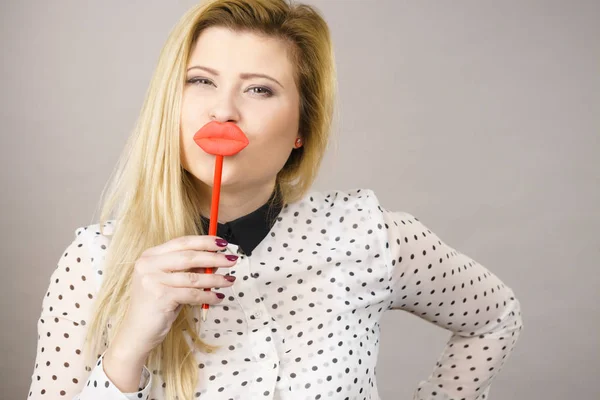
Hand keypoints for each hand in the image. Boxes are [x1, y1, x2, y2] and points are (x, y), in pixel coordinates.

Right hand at [103, 235, 236, 389]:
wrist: (137, 333)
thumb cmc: (157, 305)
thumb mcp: (172, 283)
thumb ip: (189, 270)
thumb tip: (216, 261)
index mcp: (150, 256)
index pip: (181, 242)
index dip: (204, 241)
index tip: (222, 243)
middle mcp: (148, 265)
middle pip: (188, 256)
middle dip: (214, 258)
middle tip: (232, 260)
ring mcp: (152, 280)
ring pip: (193, 277)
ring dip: (215, 279)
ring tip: (230, 281)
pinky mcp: (160, 297)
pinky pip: (192, 294)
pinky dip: (208, 296)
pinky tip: (218, 298)